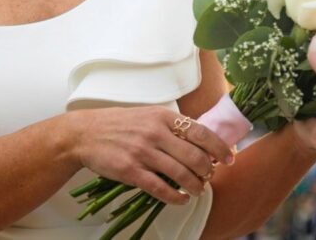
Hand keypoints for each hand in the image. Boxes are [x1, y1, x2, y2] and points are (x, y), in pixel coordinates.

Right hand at [69, 106, 233, 204]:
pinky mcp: (130, 170)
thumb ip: (172, 126)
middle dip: (208, 170)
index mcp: (163, 116)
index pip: (201, 132)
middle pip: (194, 156)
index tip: (229, 158)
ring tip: (198, 190)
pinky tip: (181, 199)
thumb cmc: (120, 124)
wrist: (85, 133)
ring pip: (180, 174)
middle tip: (210, 176)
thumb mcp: (149, 115)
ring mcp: (143, 152)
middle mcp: (155, 132)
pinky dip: (175, 197)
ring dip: (195, 186)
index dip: (219, 147)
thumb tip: (201, 141)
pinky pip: (160, 188)